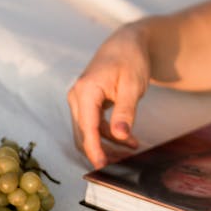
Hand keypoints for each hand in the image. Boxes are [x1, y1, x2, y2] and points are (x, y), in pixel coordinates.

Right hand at [67, 24, 150, 168]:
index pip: (87, 128)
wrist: (127, 43)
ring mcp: (80, 100)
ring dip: (107, 144)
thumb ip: (125, 111)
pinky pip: (93, 125)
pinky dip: (108, 135)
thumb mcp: (132, 86)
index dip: (94, 150)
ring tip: (131, 151)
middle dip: (101, 151)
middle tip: (123, 165)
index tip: (102, 167)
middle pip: (83, 134)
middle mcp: (77, 96)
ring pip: (88, 132)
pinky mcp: (87, 102)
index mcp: (86, 91)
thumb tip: (120, 134)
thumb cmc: (130, 60)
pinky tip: (128, 140)